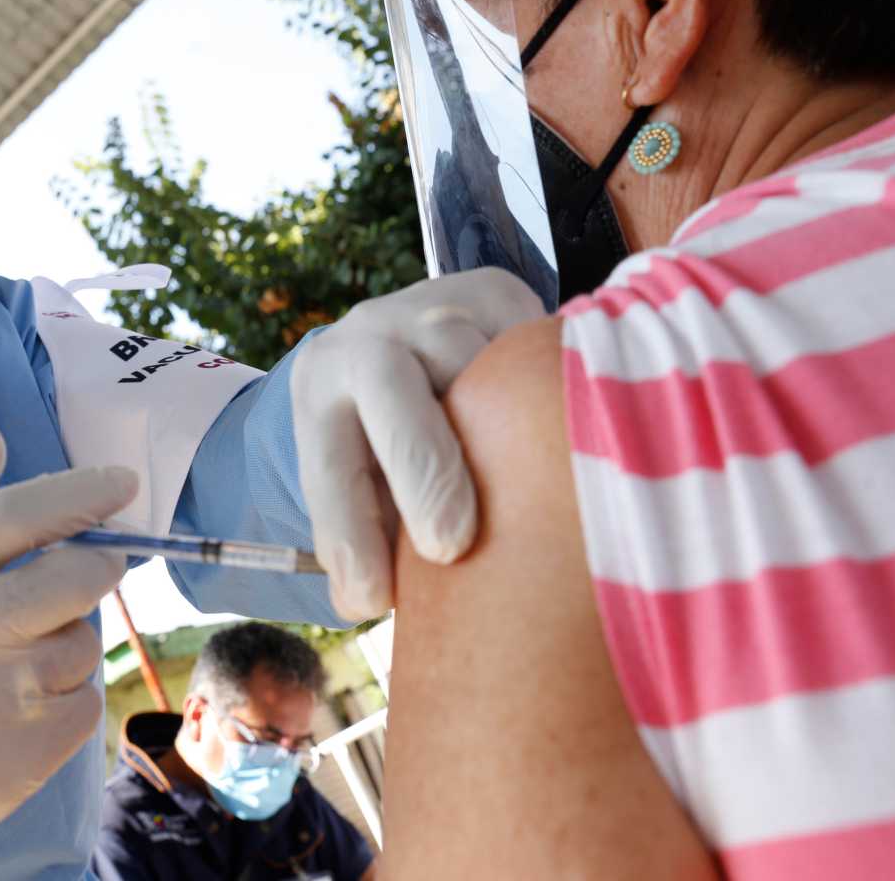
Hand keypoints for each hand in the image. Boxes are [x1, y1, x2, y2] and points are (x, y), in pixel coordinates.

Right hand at [0, 425, 134, 878]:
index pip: (16, 515)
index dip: (80, 492)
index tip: (123, 482)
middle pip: (76, 574)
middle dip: (95, 565)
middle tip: (80, 572)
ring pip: (83, 644)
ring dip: (64, 644)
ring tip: (7, 666)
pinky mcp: (12, 764)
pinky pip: (82, 708)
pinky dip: (63, 704)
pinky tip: (11, 715)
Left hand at [290, 268, 544, 619]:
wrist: (397, 342)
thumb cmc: (376, 440)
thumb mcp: (352, 483)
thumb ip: (358, 541)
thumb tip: (362, 600)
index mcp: (321, 386)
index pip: (331, 463)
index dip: (352, 532)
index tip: (375, 597)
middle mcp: (370, 334)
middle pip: (395, 393)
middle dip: (424, 472)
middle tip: (451, 546)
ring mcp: (437, 305)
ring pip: (478, 366)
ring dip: (510, 435)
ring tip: (531, 499)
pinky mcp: (500, 294)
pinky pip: (535, 346)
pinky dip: (554, 394)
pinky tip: (573, 441)